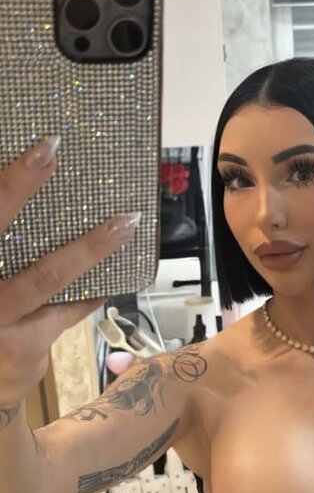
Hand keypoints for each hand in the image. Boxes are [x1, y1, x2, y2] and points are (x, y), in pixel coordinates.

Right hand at [0, 137, 139, 405]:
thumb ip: (4, 241)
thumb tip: (32, 186)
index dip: (8, 179)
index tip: (36, 145)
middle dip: (19, 183)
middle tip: (51, 149)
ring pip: (46, 273)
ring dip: (90, 245)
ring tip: (124, 221)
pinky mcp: (22, 346)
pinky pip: (66, 309)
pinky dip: (90, 291)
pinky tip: (109, 278)